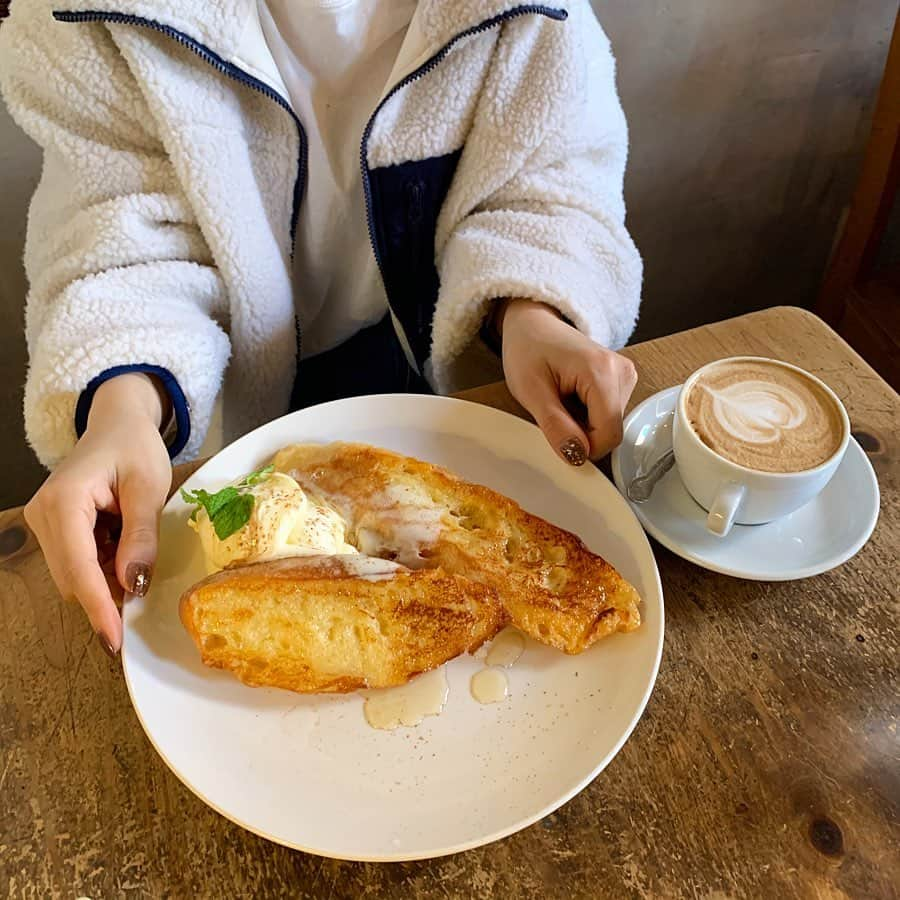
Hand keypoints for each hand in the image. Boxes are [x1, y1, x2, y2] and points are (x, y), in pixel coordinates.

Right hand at [23, 374, 171, 654]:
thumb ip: (141, 535)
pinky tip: (123, 546)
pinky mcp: (53, 528)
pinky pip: (78, 562)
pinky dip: (104, 565)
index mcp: (65, 501)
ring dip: (107, 578)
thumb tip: (134, 584)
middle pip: (73, 577)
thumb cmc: (135, 447)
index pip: (78, 568)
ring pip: (75, 574)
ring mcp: (44, 523)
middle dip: (107, 594)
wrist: (118, 423)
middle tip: (146, 594)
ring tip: (137, 553)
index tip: (115, 639)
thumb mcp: (149, 487)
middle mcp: (43, 515)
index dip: (98, 606)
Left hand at [499, 299, 637, 464]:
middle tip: (554, 411)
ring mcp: (626, 374)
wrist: (533, 323)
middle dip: (582, 434)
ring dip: (585, 425)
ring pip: (611, 425)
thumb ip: (555, 426)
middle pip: (612, 431)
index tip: (557, 437)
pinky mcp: (623, 379)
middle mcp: (622, 371)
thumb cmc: (528, 349)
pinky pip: (610, 414)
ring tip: (562, 400)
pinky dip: (589, 415)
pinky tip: (572, 397)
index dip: (583, 448)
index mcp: (601, 371)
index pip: (608, 434)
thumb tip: (577, 456)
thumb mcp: (530, 391)